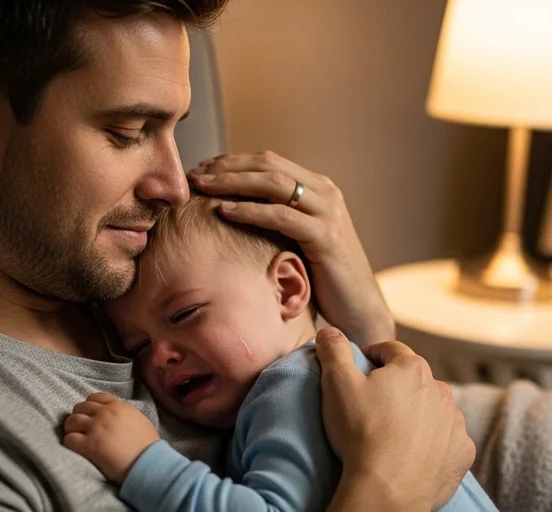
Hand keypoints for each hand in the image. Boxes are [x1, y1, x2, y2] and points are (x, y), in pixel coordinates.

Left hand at [63, 394, 159, 483]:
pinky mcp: (89, 445)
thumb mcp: (140, 420)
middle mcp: (105, 414)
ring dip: (72, 430)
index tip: (90, 417)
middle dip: (79, 418)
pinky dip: (70, 444)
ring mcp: (96, 428)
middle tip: (82, 430)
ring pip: (71, 421)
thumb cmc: (147, 446)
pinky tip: (77, 449)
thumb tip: (114, 415)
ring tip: (77, 439)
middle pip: (79, 408)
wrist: (149, 464)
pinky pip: (69, 439)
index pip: (94, 397)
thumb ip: (124, 414)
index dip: (89, 407)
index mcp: (118, 406)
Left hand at [187, 151, 394, 346]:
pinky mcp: (327, 237)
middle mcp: (326, 193)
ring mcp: (328, 212)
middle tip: (193, 174)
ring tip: (201, 186)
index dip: (231, 162)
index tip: (199, 170)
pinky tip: (224, 211)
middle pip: (268, 165)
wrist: (358, 309)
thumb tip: (234, 210)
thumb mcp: (299, 240)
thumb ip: (278, 219)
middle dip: (226, 166)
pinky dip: (251, 210)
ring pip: (273, 183)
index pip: (268, 162)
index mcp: (318, 188)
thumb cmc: (323, 279)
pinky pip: (282, 216)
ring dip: (232, 181)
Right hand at [315, 328, 474, 511]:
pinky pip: (447, 442)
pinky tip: (414, 458)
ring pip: (434, 411)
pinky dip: (434, 445)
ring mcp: (455, 423)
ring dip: (417, 416)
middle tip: (372, 409)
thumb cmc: (360, 433)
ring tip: (393, 437)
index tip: (358, 371)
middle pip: (415, 381)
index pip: (390, 350)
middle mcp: (441, 390)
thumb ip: (333, 350)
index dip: (371, 357)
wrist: (388, 490)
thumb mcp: (336, 383)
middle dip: (396, 389)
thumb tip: (328, 330)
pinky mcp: (463, 453)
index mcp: (412, 368)